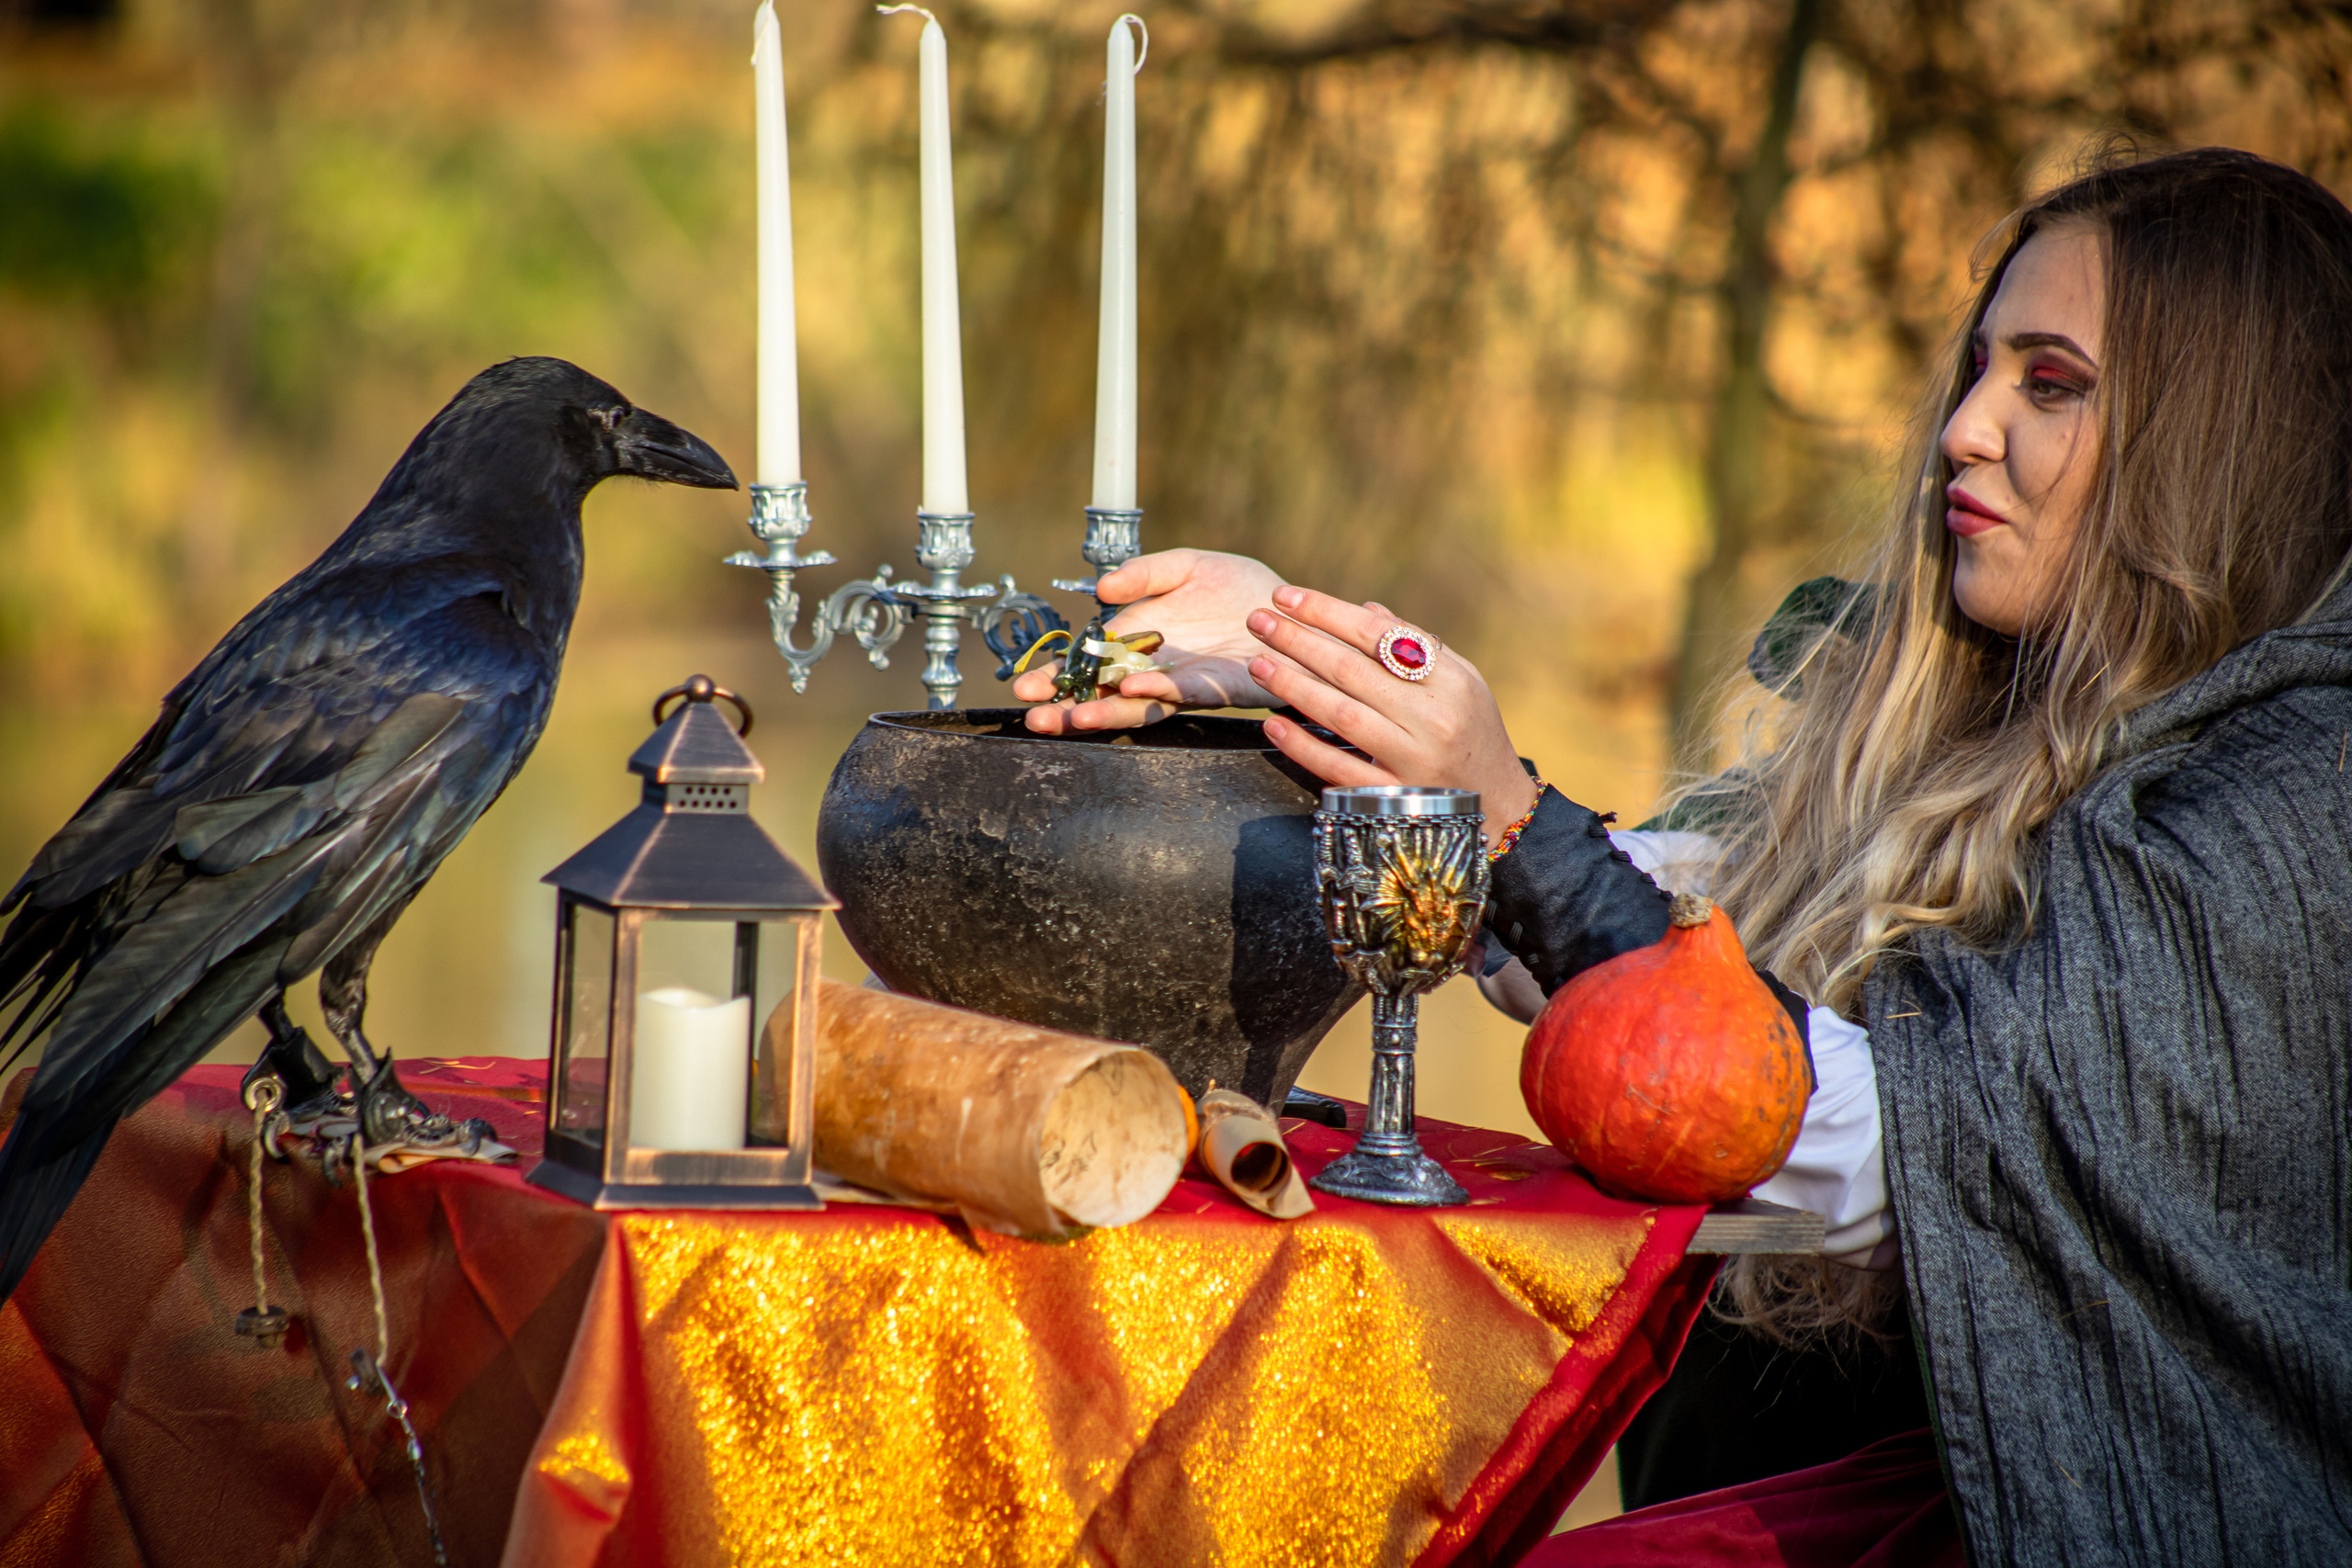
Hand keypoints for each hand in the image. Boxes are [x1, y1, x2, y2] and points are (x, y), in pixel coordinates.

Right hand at [1016, 549, 1289, 732]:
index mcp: (1140, 643)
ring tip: (1073, 716)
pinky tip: (1132, 686)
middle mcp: (1157, 670)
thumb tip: (1102, 588)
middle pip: (1104, 697)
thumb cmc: (1238, 588)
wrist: (1293, 607)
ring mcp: (1187, 684)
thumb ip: (1144, 574)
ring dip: (1104, 712)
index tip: (1024, 688)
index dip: (1057, 679)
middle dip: (1067, 709)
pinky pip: (1184, 692)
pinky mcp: (1221, 688)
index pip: (1089, 668)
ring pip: (1138, 705)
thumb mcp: (1184, 566)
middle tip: (1034, 716)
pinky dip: (1156, 689)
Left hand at [1244, 586, 1538, 852]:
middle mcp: (1432, 718)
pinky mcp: (1394, 799)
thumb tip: (1366, 609)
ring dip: (1293, 687)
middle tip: (1255, 621)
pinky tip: (1273, 725)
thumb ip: (1417, 646)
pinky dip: (1303, 746)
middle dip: (1298, 641)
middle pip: (1352, 671)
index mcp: (1450, 681)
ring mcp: (1413, 760)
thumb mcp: (1463, 683)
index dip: (1327, 612)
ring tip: (1256, 664)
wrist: (1499, 807)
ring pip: (1341, 716)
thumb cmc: (1475, 733)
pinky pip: (1339, 769)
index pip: (1378, 635)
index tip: (1285, 596)